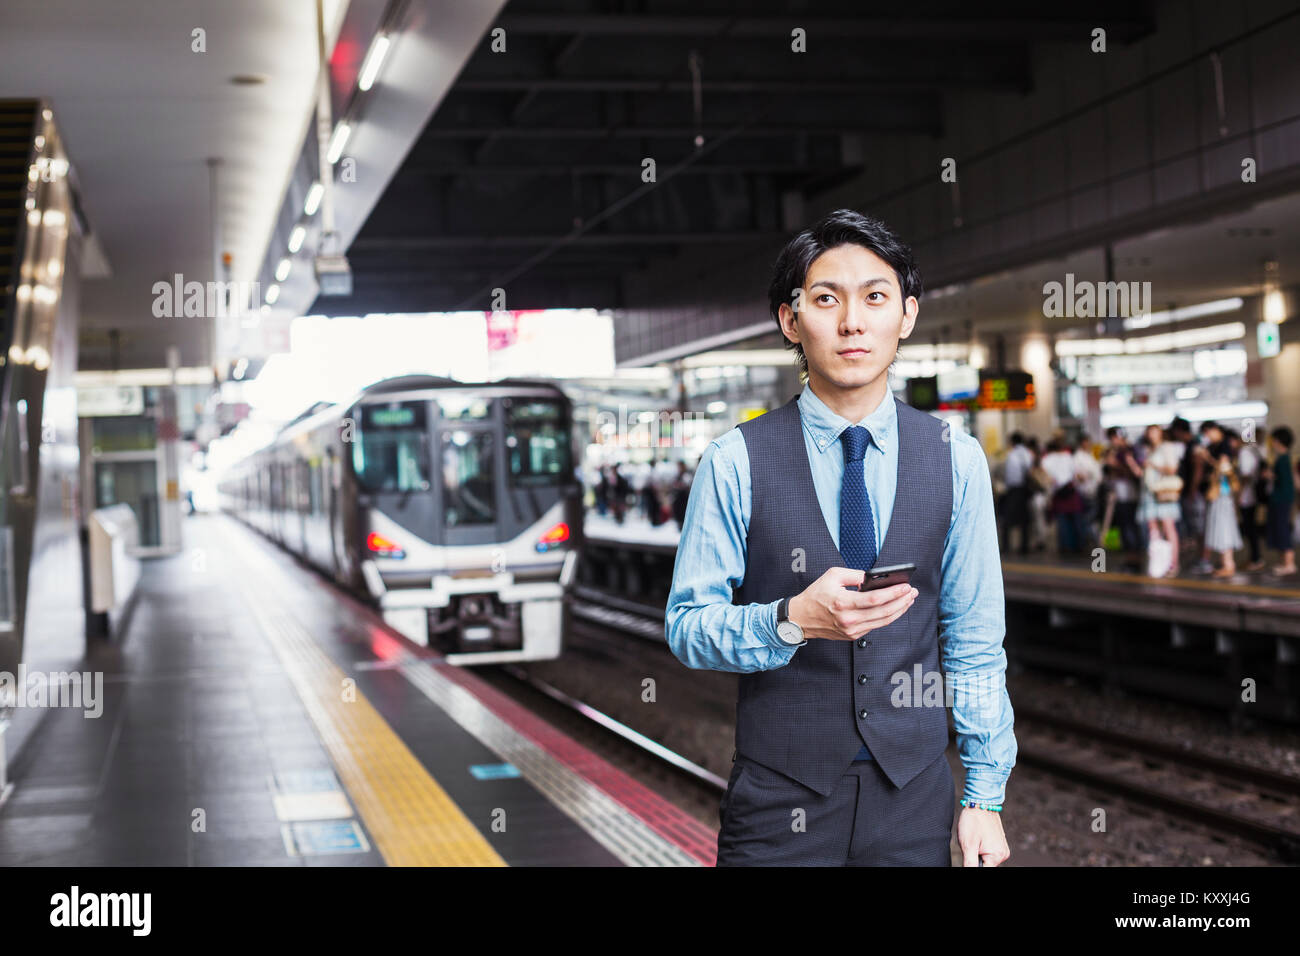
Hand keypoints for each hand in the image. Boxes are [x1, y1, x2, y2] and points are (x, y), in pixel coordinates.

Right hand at [787, 567, 916, 641]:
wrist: (801, 618)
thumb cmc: (816, 596)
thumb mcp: (833, 576)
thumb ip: (855, 575)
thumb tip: (874, 578)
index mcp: (843, 602)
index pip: (875, 599)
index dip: (894, 593)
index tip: (906, 586)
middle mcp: (849, 619)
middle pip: (884, 612)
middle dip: (902, 601)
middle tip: (912, 592)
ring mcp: (852, 630)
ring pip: (883, 621)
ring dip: (899, 610)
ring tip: (908, 600)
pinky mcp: (853, 635)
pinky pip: (875, 626)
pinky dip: (887, 617)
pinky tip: (894, 608)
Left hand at [957, 807, 1009, 866]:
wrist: (980, 803)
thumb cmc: (974, 820)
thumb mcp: (968, 845)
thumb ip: (970, 864)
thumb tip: (969, 871)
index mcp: (997, 856)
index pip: (983, 870)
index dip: (973, 865)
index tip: (970, 854)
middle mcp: (1003, 854)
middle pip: (985, 865)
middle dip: (975, 859)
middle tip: (971, 845)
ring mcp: (1002, 848)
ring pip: (986, 859)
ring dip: (978, 853)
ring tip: (974, 839)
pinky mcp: (999, 843)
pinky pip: (989, 852)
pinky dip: (981, 848)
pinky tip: (977, 838)